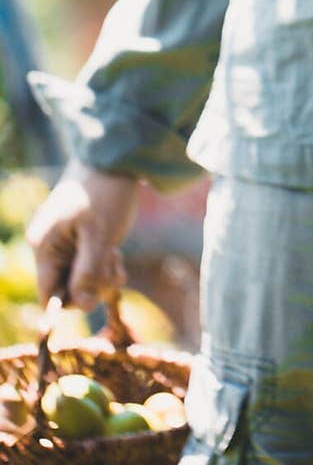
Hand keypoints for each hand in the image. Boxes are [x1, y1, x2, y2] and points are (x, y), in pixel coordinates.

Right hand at [26, 159, 138, 310]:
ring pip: (79, 278)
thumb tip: (81, 305)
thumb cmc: (106, 194)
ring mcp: (62, 242)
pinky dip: (102, 264)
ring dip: (101, 275)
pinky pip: (86, 264)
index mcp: (44, 246)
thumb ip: (89, 272)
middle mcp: (47, 246)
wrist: (115, 159)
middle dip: (92, 286)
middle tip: (115, 268)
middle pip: (65, 288)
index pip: (48, 295)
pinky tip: (115, 252)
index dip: (72, 302)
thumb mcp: (101, 236)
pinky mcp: (77, 238)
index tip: (98, 294)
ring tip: (116, 257)